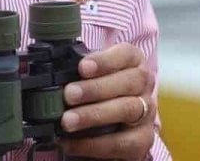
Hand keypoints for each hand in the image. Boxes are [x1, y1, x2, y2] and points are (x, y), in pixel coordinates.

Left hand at [59, 43, 155, 160]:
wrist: (111, 127)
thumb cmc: (98, 93)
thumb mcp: (91, 77)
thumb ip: (78, 72)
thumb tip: (52, 72)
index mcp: (133, 62)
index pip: (126, 54)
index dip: (105, 60)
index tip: (82, 67)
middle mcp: (145, 85)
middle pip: (128, 82)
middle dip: (95, 88)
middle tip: (68, 94)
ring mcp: (147, 113)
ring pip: (127, 109)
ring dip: (94, 115)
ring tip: (67, 121)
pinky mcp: (142, 141)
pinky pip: (121, 143)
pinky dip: (93, 144)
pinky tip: (70, 142)